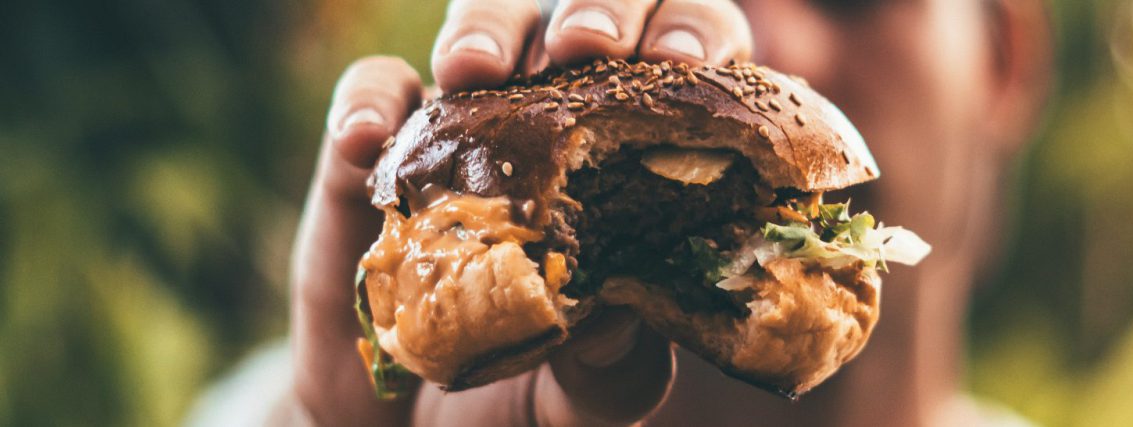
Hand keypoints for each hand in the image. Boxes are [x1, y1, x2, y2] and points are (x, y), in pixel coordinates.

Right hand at [289, 1, 751, 424]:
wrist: (408, 425)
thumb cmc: (525, 395)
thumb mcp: (585, 397)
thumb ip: (614, 368)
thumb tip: (619, 321)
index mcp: (643, 160)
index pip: (691, 64)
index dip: (695, 36)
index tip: (684, 58)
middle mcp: (564, 122)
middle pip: (596, 16)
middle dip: (599, 11)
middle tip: (587, 47)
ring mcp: (471, 126)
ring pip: (491, 25)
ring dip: (489, 27)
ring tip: (476, 68)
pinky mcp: (382, 148)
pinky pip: (374, 91)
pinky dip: (370, 102)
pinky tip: (369, 137)